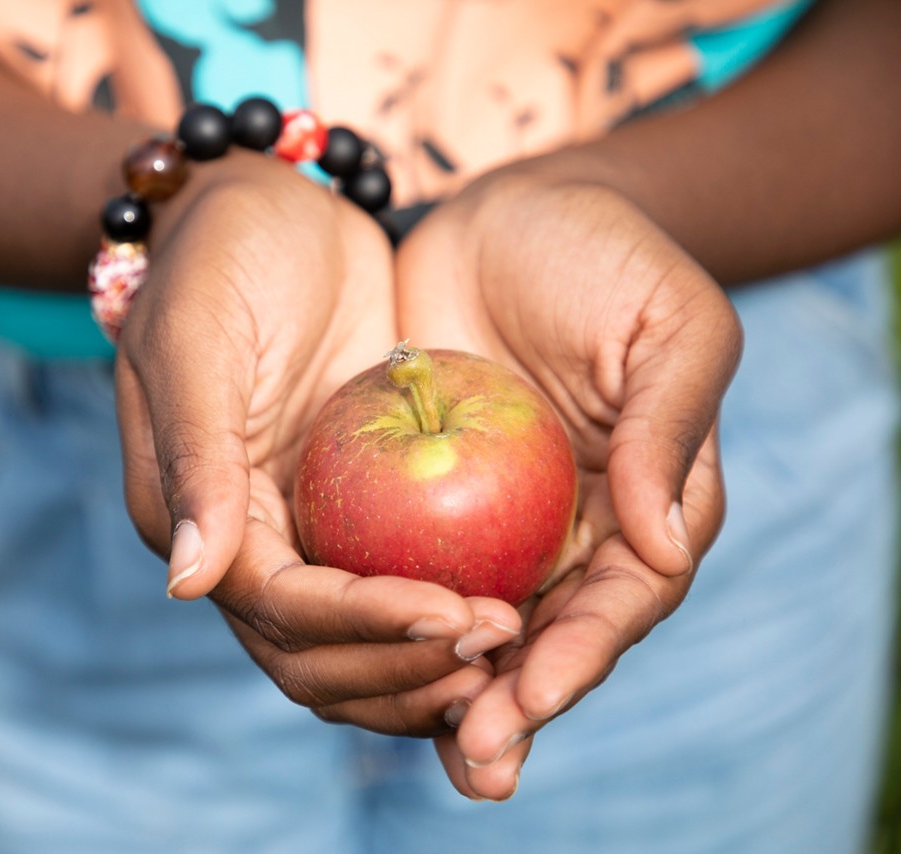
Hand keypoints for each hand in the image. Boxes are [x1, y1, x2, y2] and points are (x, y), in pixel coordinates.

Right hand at [115, 158, 521, 733]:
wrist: (267, 206)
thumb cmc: (221, 255)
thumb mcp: (198, 337)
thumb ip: (196, 455)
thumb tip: (187, 583)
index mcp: (200, 518)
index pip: (282, 610)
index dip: (364, 626)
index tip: (454, 615)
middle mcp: (247, 545)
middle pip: (320, 660)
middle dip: (405, 668)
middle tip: (500, 641)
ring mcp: (304, 532)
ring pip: (363, 649)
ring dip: (430, 669)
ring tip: (515, 645)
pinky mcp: (355, 511)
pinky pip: (400, 588)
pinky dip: (446, 623)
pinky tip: (517, 616)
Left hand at [394, 166, 740, 796]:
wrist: (504, 214)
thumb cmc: (603, 258)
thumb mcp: (667, 323)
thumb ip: (667, 427)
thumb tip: (662, 547)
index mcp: (646, 509)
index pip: (621, 602)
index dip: (581, 656)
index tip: (529, 693)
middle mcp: (571, 538)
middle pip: (547, 644)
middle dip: (513, 706)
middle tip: (474, 753)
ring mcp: (494, 529)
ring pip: (471, 632)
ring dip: (446, 689)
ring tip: (425, 739)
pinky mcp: (419, 508)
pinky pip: (400, 577)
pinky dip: (383, 623)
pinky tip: (349, 660)